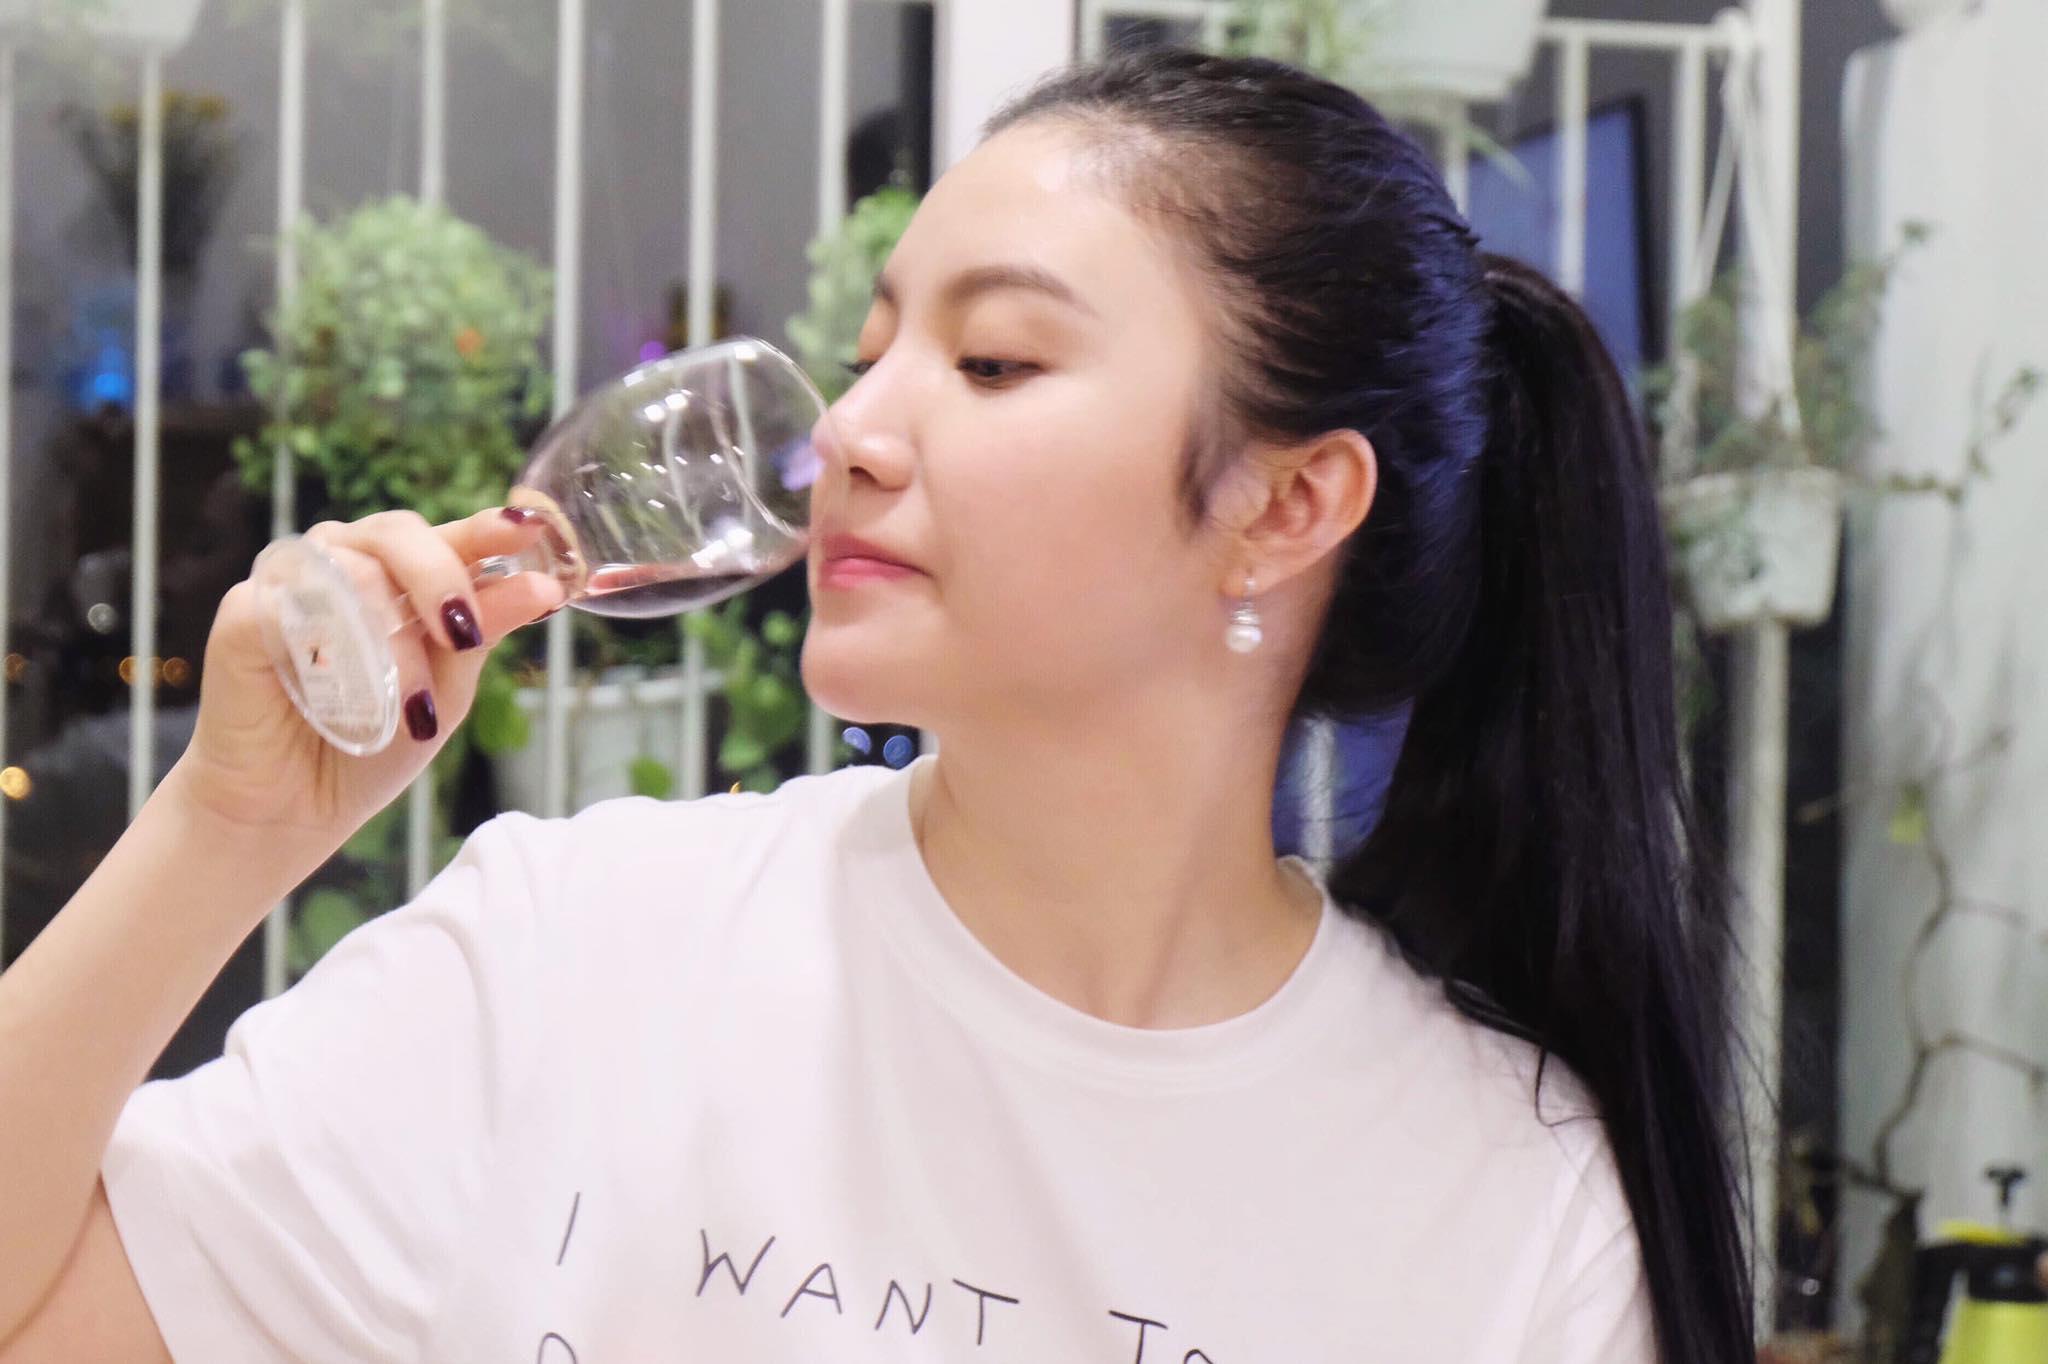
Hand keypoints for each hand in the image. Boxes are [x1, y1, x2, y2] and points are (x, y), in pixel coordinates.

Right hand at [167, 507, 565, 846]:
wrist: (296, 807)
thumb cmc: (373, 743)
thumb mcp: (447, 690)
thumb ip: (484, 632)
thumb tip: (545, 587)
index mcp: (399, 576)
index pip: (447, 537)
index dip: (487, 529)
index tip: (528, 527)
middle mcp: (345, 563)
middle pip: (397, 531)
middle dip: (440, 578)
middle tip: (462, 633)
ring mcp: (292, 581)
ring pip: (351, 568)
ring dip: (391, 642)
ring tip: (409, 706)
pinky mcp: (246, 611)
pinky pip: (295, 603)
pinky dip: (332, 648)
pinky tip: (342, 688)